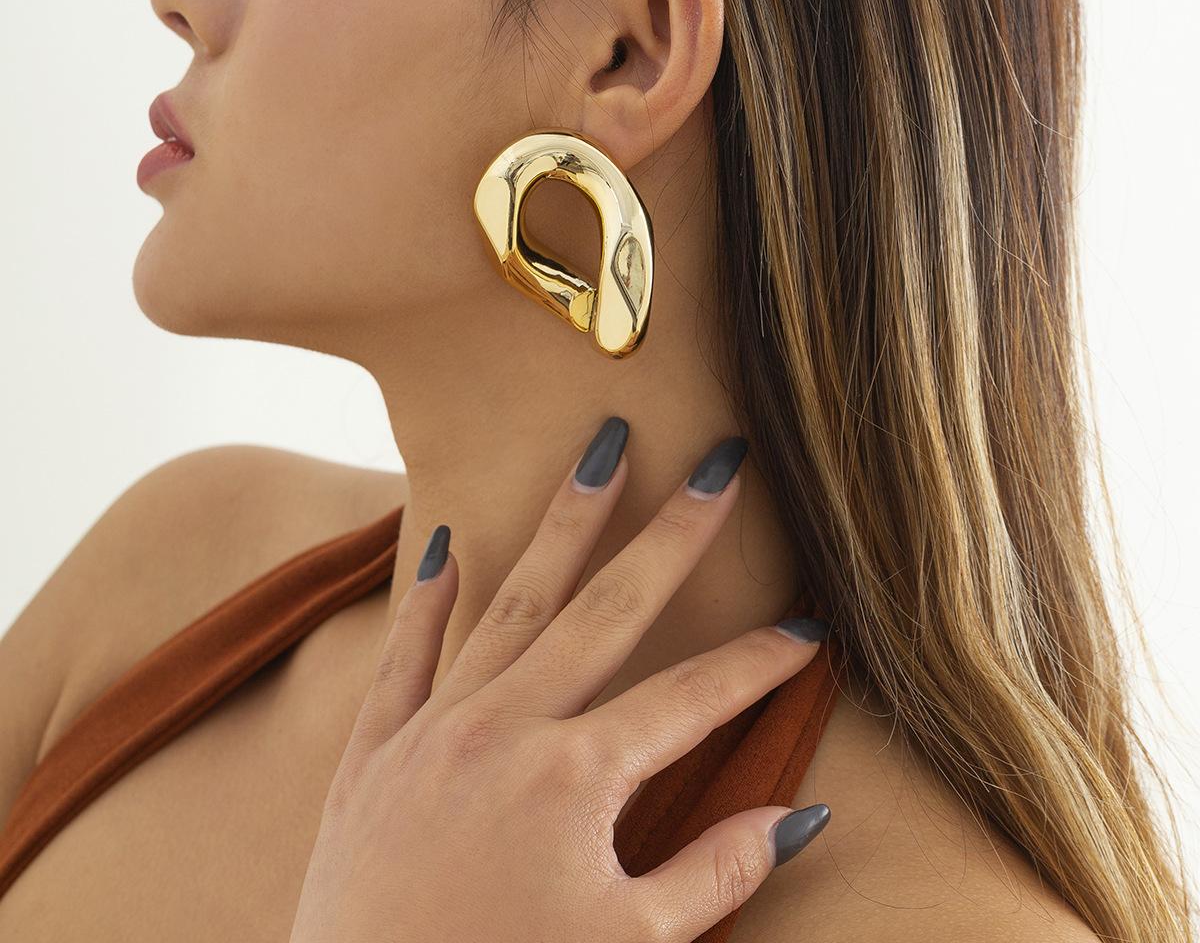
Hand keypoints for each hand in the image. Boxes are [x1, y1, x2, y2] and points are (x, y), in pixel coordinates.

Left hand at [288, 419, 829, 942]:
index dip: (758, 664)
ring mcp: (433, 731)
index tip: (808, 631)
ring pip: (513, 602)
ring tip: (602, 453)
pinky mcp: (375, 752)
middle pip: (610, 608)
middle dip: (674, 531)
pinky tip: (453, 541)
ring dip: (565, 524)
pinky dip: (429, 598)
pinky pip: (405, 656)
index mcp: (575, 780)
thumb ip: (717, 873)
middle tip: (717, 461)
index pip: (692, 698)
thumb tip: (801, 817)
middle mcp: (504, 730)